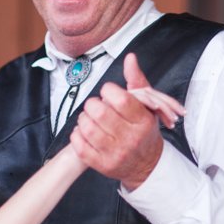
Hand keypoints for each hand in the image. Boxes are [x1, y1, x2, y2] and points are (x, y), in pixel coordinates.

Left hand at [70, 53, 183, 189]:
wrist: (147, 164)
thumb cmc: (144, 131)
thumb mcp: (146, 106)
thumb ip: (136, 81)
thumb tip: (129, 58)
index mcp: (143, 121)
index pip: (120, 99)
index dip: (108, 91)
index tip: (108, 93)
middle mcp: (130, 138)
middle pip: (99, 112)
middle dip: (92, 104)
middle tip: (96, 106)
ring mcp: (115, 153)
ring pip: (87, 128)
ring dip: (83, 118)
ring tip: (91, 119)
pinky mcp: (101, 165)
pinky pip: (79, 145)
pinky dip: (77, 134)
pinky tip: (84, 132)